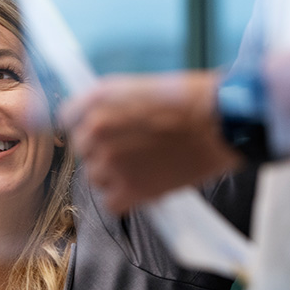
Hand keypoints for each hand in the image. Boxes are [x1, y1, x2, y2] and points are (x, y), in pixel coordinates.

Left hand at [62, 72, 241, 214]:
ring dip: (114, 176)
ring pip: (95, 177)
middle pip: (84, 150)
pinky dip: (126, 198)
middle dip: (105, 151)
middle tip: (135, 149)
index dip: (89, 126)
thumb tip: (95, 121)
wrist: (220, 122)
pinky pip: (111, 203)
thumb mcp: (140, 87)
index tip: (105, 131)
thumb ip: (111, 104)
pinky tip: (144, 185)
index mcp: (97, 99)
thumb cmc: (191, 100)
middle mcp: (96, 130)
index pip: (69, 118)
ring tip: (145, 165)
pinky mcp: (127, 189)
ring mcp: (109, 162)